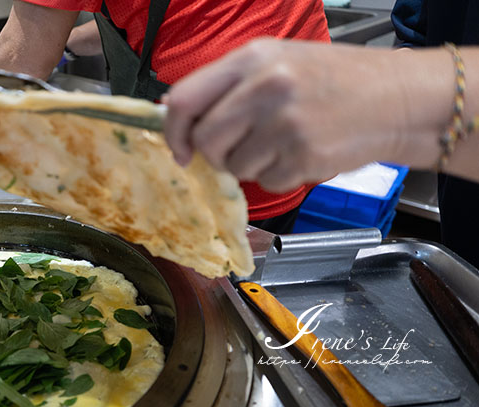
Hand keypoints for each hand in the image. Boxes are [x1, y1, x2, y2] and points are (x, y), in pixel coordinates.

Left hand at [163, 39, 443, 191]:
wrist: (398, 99)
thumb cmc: (334, 81)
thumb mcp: (277, 62)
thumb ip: (226, 85)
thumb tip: (173, 110)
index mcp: (252, 58)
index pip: (185, 100)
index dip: (173, 131)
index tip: (179, 149)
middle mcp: (265, 87)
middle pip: (206, 140)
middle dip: (215, 156)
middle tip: (238, 152)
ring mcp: (284, 123)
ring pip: (235, 167)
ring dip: (252, 166)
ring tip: (283, 144)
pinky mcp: (303, 156)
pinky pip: (266, 182)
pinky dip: (279, 177)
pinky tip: (302, 154)